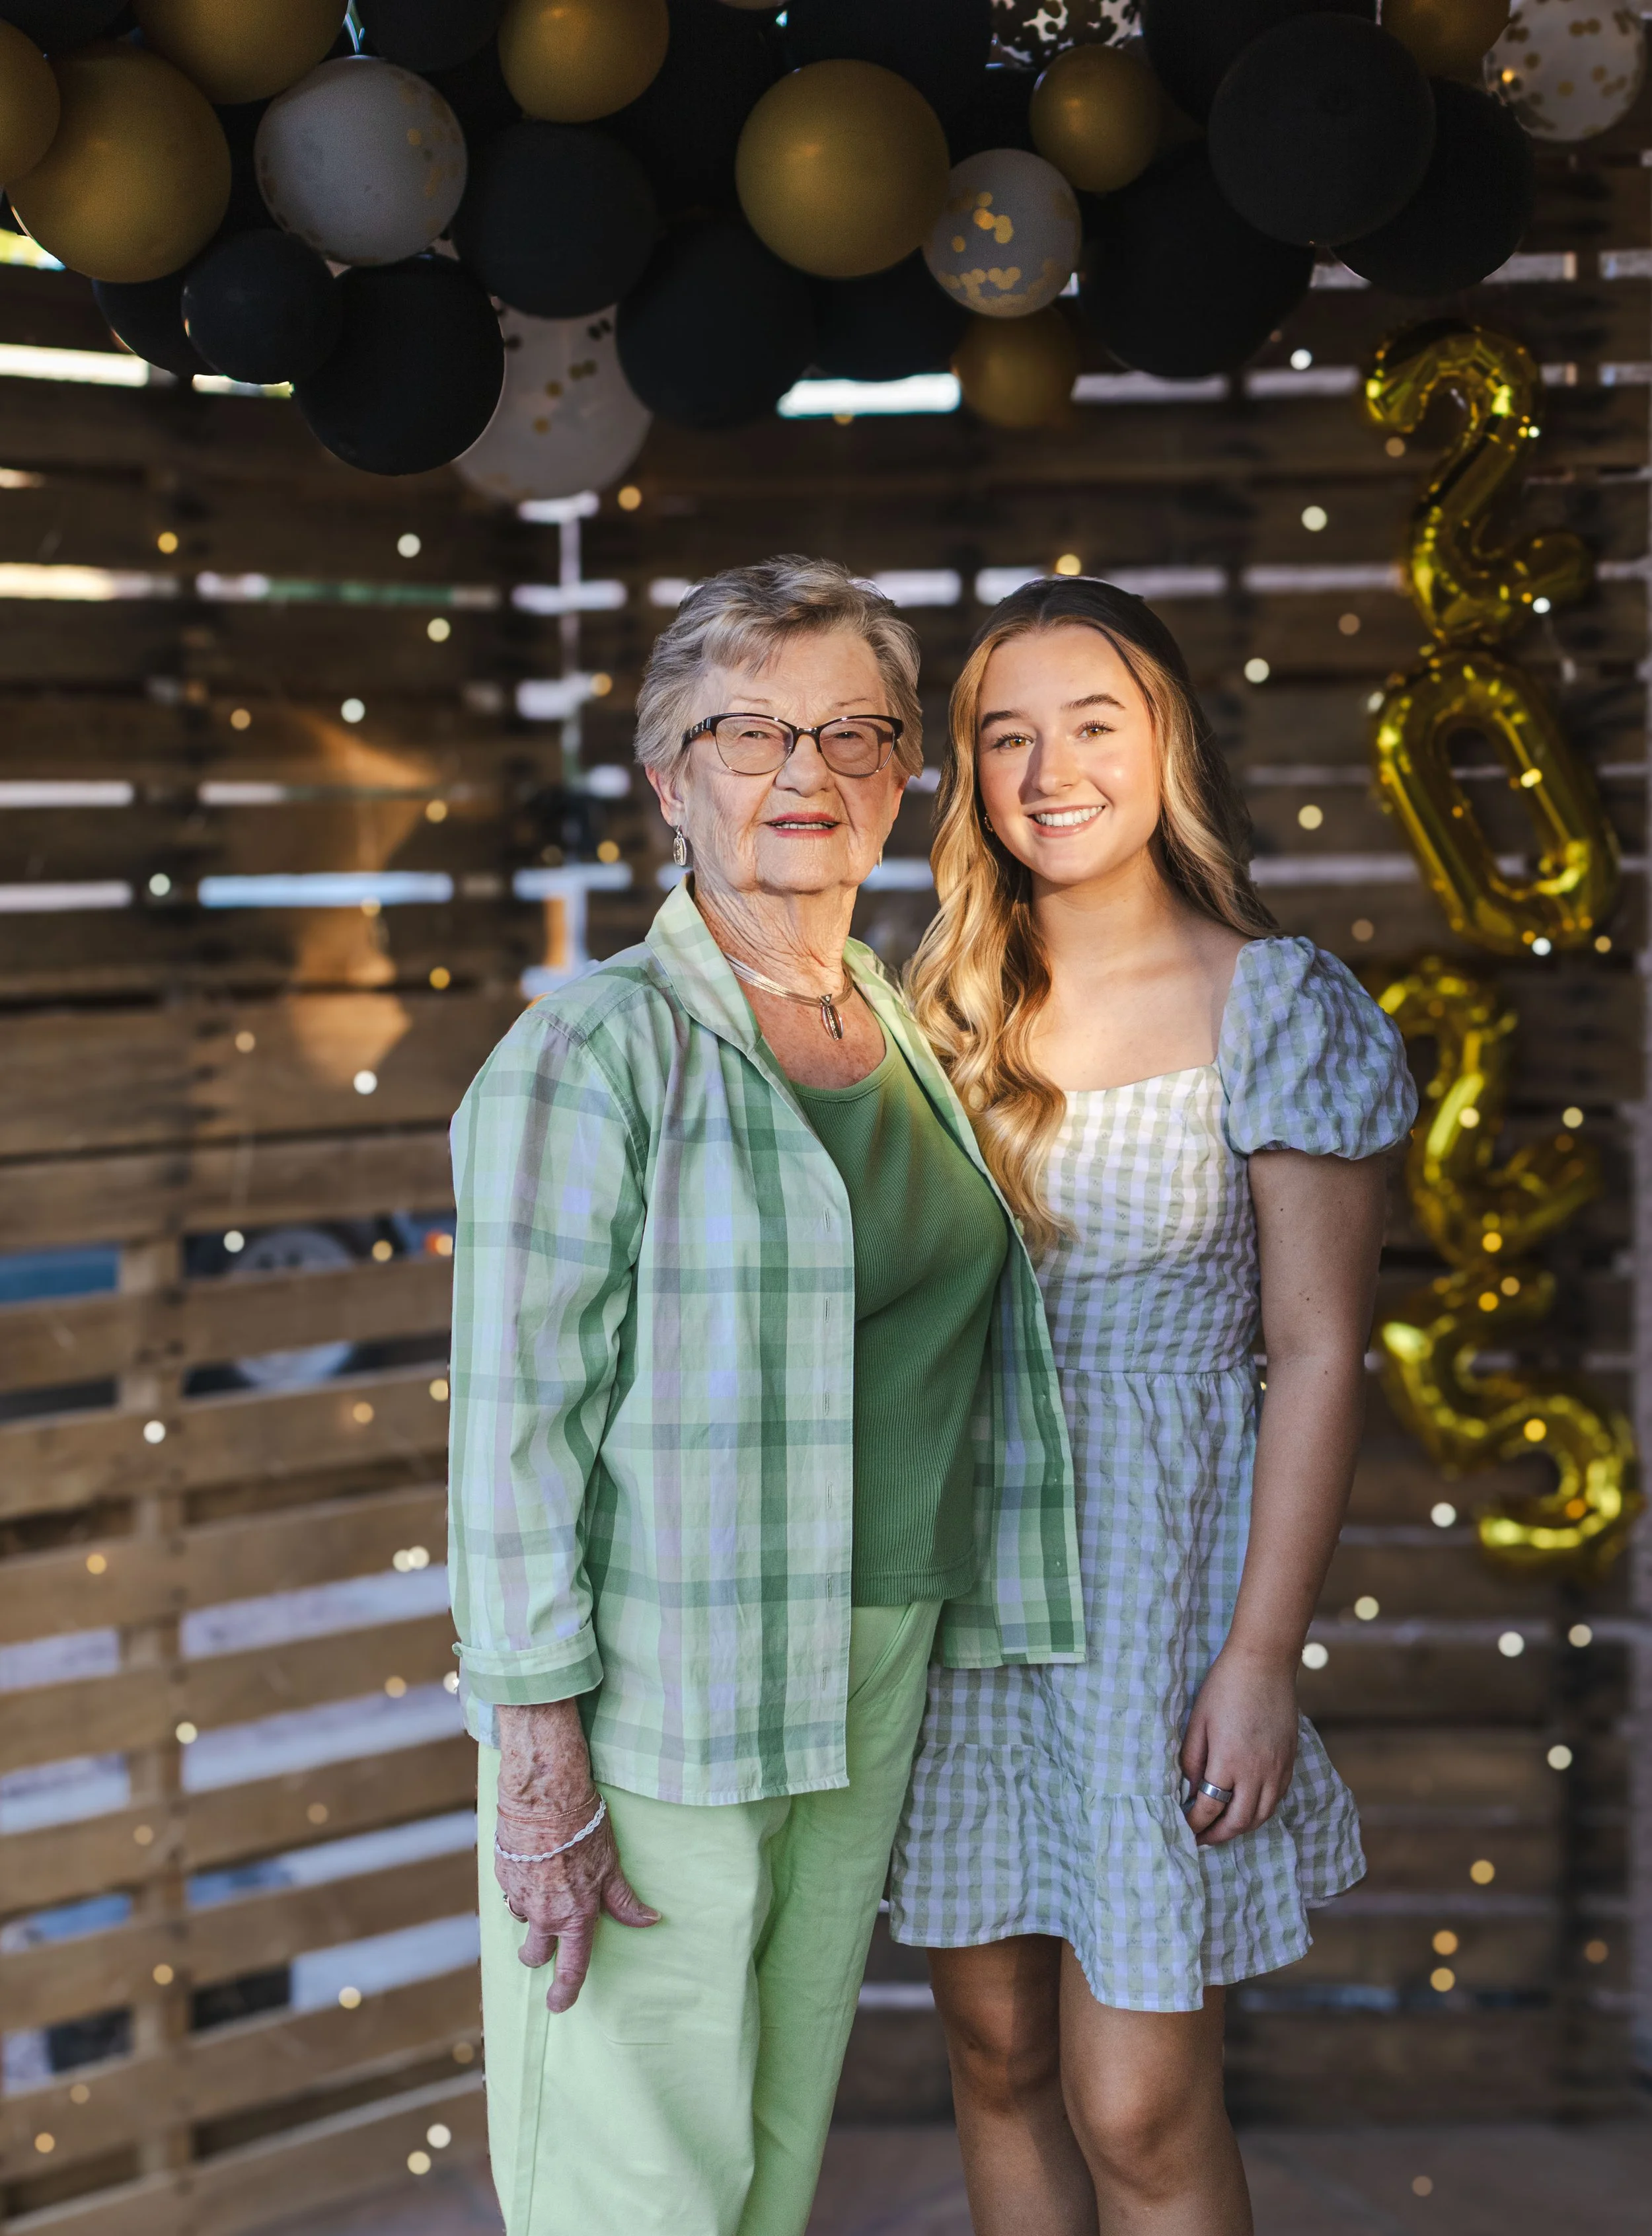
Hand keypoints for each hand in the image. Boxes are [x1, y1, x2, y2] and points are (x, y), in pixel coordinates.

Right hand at [494, 1701, 658, 2012]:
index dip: (565, 1993)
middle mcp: (544, 1914)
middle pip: (533, 1956)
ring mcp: (520, 1897)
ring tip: (545, 1889)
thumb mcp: (611, 1866)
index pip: (570, 1969)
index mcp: (575, 1916)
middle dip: (538, 1955)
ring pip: (521, 1922)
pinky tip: (533, 1866)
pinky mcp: (503, 1877)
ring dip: (530, 1916)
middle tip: (547, 1943)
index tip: (560, 2004)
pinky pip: (511, 1894)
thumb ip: (624, 1901)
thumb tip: (651, 1920)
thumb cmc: (585, 1829)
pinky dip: (521, 1888)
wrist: (546, 1796)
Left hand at [1179, 1646, 1299, 1847]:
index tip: (1184, 1829)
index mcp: (1228, 1762)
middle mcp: (1256, 1772)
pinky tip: (1249, 1809)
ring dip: (1242, 1828)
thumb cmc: (1224, 1688)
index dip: (1195, 1824)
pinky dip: (1262, 1811)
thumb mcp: (1197, 1722)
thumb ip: (1192, 1760)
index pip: (1210, 1808)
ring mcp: (1277, 1768)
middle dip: (1219, 1835)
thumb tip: (1189, 1792)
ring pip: (1262, 1815)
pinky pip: (1277, 1799)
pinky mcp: (1290, 1760)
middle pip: (1239, 1821)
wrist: (1263, 1664)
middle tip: (1202, 1839)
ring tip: (1224, 1830)